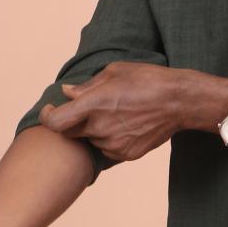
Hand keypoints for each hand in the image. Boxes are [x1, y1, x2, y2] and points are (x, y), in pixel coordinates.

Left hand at [39, 60, 185, 163]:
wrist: (180, 102)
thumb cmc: (148, 80)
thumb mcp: (115, 72)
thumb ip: (87, 86)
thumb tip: (67, 93)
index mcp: (94, 105)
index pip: (55, 122)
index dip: (47, 117)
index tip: (50, 109)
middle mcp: (100, 128)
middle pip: (70, 133)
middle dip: (71, 122)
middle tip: (87, 109)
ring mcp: (114, 144)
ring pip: (91, 140)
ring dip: (94, 129)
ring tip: (117, 113)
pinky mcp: (126, 154)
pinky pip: (108, 148)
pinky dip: (110, 138)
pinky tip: (127, 123)